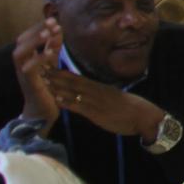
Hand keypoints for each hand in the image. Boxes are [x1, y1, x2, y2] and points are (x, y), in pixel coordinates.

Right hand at [11, 19, 63, 125]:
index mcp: (26, 57)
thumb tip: (58, 28)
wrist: (43, 110)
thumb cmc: (46, 85)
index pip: (26, 37)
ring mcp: (22, 73)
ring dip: (33, 42)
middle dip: (36, 30)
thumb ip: (52, 47)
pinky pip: (29, 68)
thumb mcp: (50, 62)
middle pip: (20, 42)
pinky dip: (39, 59)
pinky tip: (51, 52)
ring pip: (19, 53)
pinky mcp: (29, 83)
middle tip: (51, 22)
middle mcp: (21, 64)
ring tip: (48, 33)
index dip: (38, 27)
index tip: (53, 19)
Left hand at [44, 69, 165, 143]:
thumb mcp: (114, 98)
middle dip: (56, 75)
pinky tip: (57, 99)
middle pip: (73, 81)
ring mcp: (96, 102)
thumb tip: (89, 95)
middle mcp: (96, 92)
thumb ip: (100, 96)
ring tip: (43, 80)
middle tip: (39, 67)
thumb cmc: (131, 109)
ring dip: (58, 86)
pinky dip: (68, 102)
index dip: (62, 72)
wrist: (143, 116)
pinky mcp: (97, 113)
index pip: (77, 78)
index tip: (48, 67)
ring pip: (74, 92)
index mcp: (100, 88)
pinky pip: (80, 107)